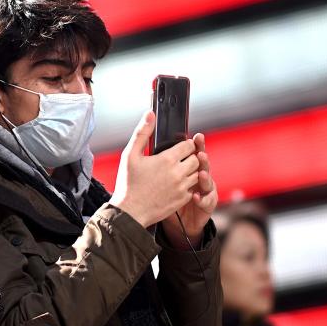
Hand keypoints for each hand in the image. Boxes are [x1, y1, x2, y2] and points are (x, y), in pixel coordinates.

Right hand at [111, 112, 200, 228]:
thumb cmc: (128, 183)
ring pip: (198, 173)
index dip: (185, 144)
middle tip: (180, 159)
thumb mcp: (130, 154)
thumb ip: (142, 132)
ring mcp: (182, 187)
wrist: (130, 211)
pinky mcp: (183, 199)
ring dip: (191, 171)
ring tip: (178, 171)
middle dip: (190, 157)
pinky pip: (194, 188)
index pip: (189, 145)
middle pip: (197, 158)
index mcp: (167, 159)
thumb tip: (150, 114)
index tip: (180, 146)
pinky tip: (177, 185)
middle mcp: (178, 173)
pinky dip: (189, 185)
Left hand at [160, 132, 217, 248]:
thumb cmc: (161, 193)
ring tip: (200, 174)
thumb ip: (159, 155)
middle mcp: (198, 177)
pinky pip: (207, 201)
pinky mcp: (205, 205)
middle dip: (203, 160)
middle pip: (204, 165)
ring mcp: (203, 191)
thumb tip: (152, 129)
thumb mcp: (158, 173)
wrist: (167, 218)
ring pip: (208, 182)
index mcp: (187, 167)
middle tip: (200, 154)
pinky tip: (196, 197)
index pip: (195, 152)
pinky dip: (203, 199)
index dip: (197, 145)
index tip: (196, 137)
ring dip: (205, 178)